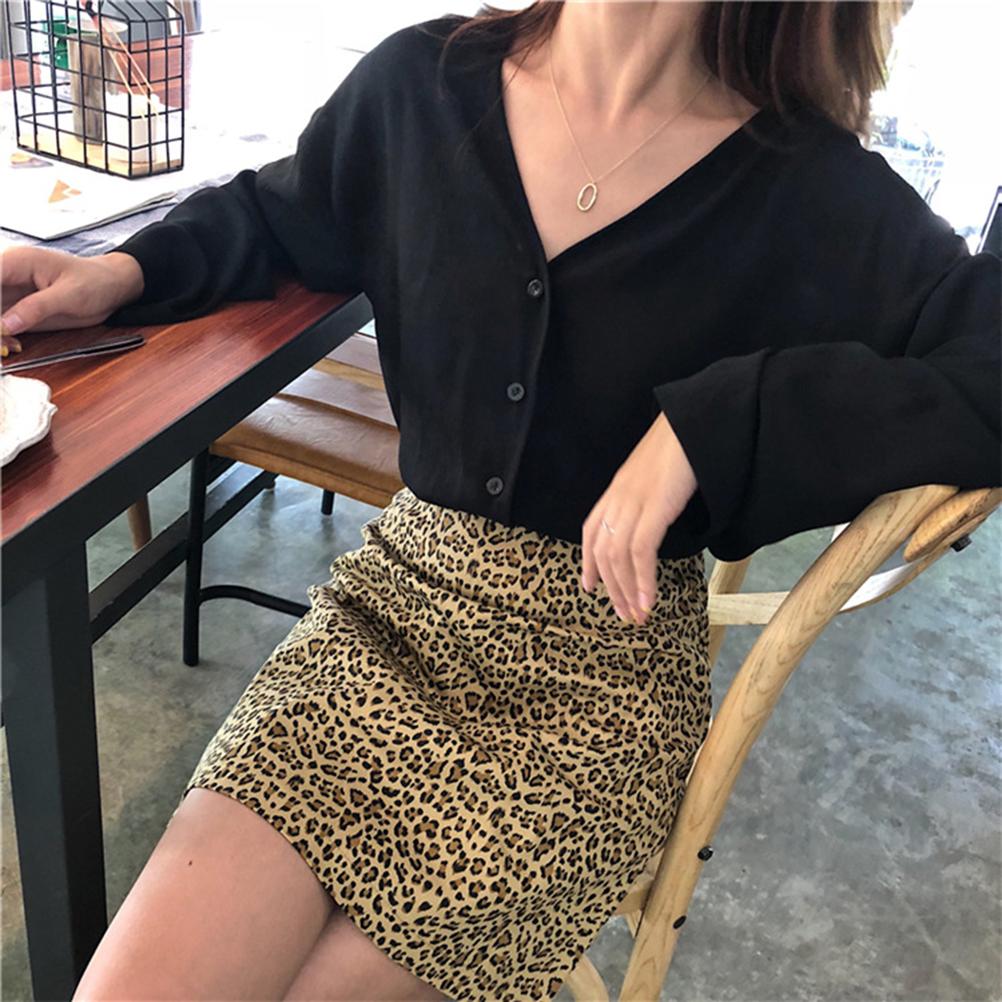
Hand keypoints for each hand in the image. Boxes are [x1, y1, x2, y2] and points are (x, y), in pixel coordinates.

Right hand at [1, 247, 144, 335]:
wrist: (110, 288)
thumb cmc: (94, 282)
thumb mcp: (68, 295)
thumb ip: (36, 308)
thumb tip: (5, 325)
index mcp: (14, 262)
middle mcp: (6, 277)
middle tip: (0, 344)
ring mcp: (9, 295)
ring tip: (5, 350)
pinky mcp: (17, 311)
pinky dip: (1, 339)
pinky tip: (10, 348)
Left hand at [581, 413, 697, 624]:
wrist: (694, 421)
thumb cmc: (682, 446)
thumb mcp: (654, 475)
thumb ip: (646, 497)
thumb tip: (652, 520)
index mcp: (616, 490)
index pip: (591, 532)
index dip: (588, 562)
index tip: (589, 587)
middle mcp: (618, 498)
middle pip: (603, 552)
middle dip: (612, 588)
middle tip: (623, 614)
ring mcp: (634, 502)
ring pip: (618, 557)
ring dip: (628, 591)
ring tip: (638, 614)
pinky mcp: (655, 506)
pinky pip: (641, 551)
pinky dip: (643, 580)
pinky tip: (649, 598)